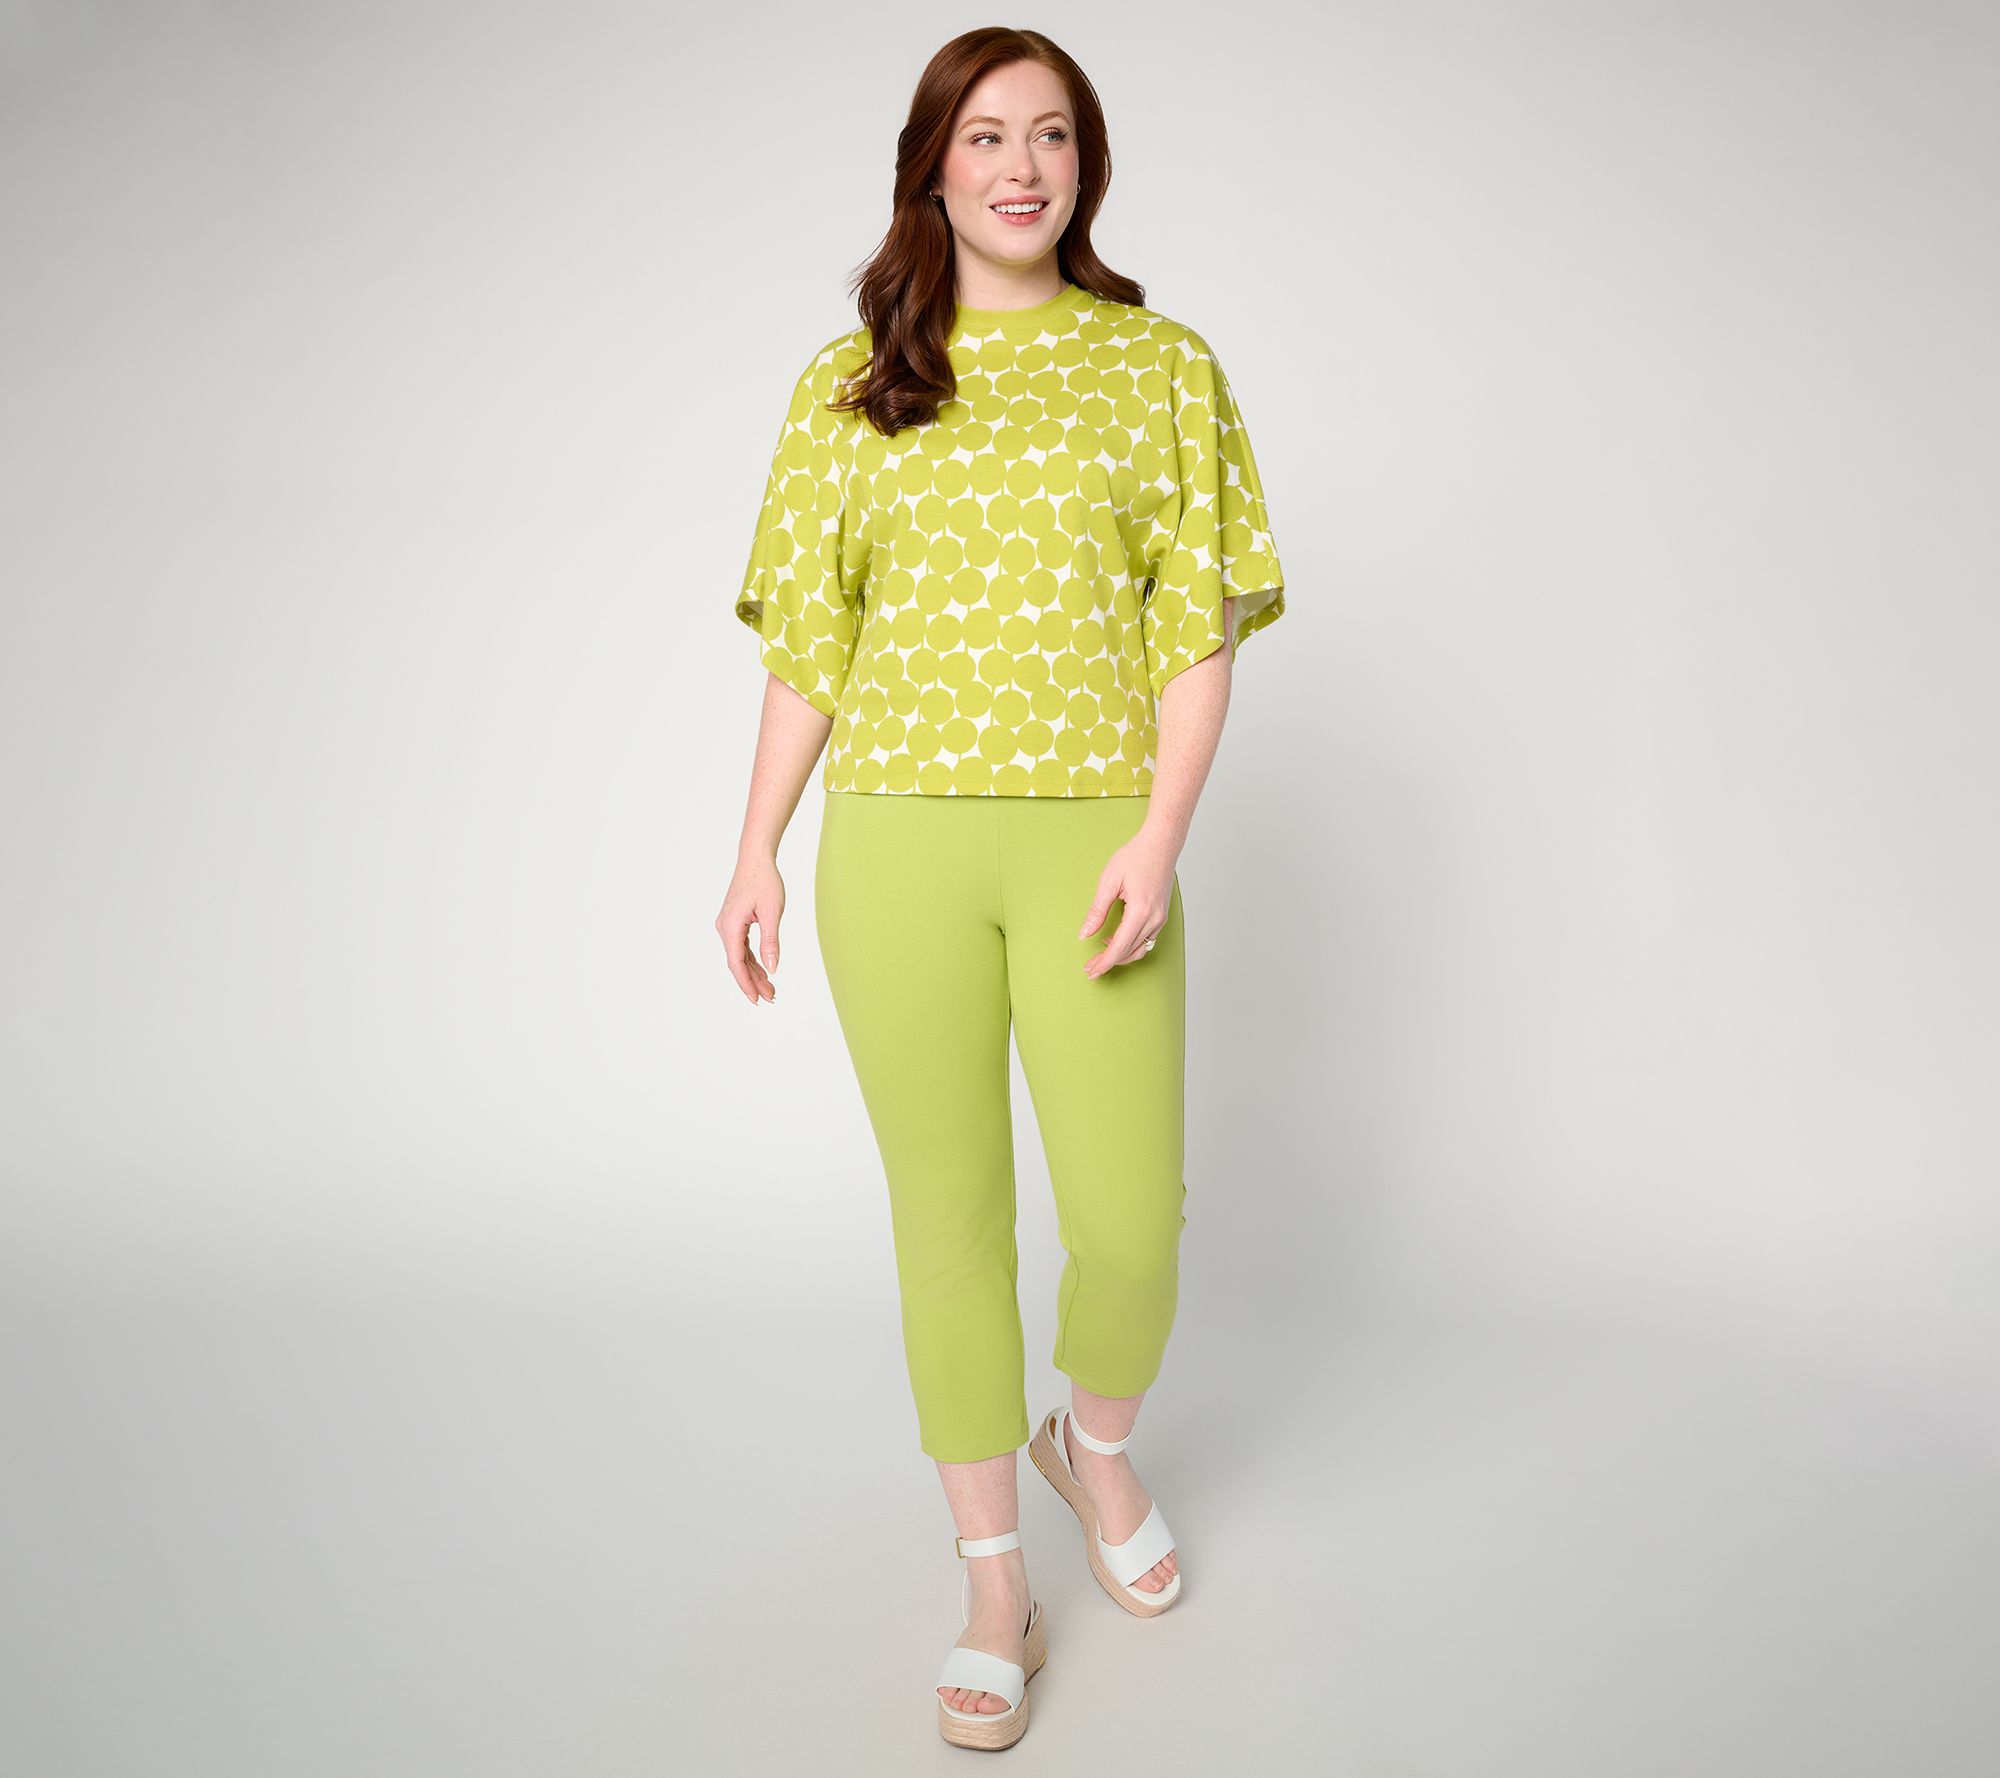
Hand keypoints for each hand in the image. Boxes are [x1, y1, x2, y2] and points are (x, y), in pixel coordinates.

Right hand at [717, 852, 783, 1004]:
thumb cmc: (765, 881)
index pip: (736, 962)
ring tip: (770, 989)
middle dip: (753, 982)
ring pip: (740, 957)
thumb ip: (770, 941)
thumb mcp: (772, 912)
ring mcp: (728, 925)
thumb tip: (772, 968)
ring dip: (754, 973)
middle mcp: (725, 927)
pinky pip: (742, 947)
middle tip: (771, 998)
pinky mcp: (734, 923)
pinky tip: (764, 971)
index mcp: (730, 926)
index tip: (756, 999)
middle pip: (737, 963)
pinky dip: (753, 960)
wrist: (755, 859)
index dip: (746, 983)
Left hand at [1078, 829, 1177, 978]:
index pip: (1119, 947)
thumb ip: (1097, 911)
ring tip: (1100, 958)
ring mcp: (1160, 918)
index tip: (1090, 971)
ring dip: (1120, 957)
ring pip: (1140, 949)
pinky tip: (1114, 941)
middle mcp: (1154, 919)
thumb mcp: (1109, 881)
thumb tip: (1085, 933)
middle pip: (1129, 951)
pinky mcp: (1161, 916)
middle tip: (1090, 968)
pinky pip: (1146, 939)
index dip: (1104, 962)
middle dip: (1108, 962)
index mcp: (1140, 911)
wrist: (1160, 845)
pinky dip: (1130, 946)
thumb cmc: (1136, 857)